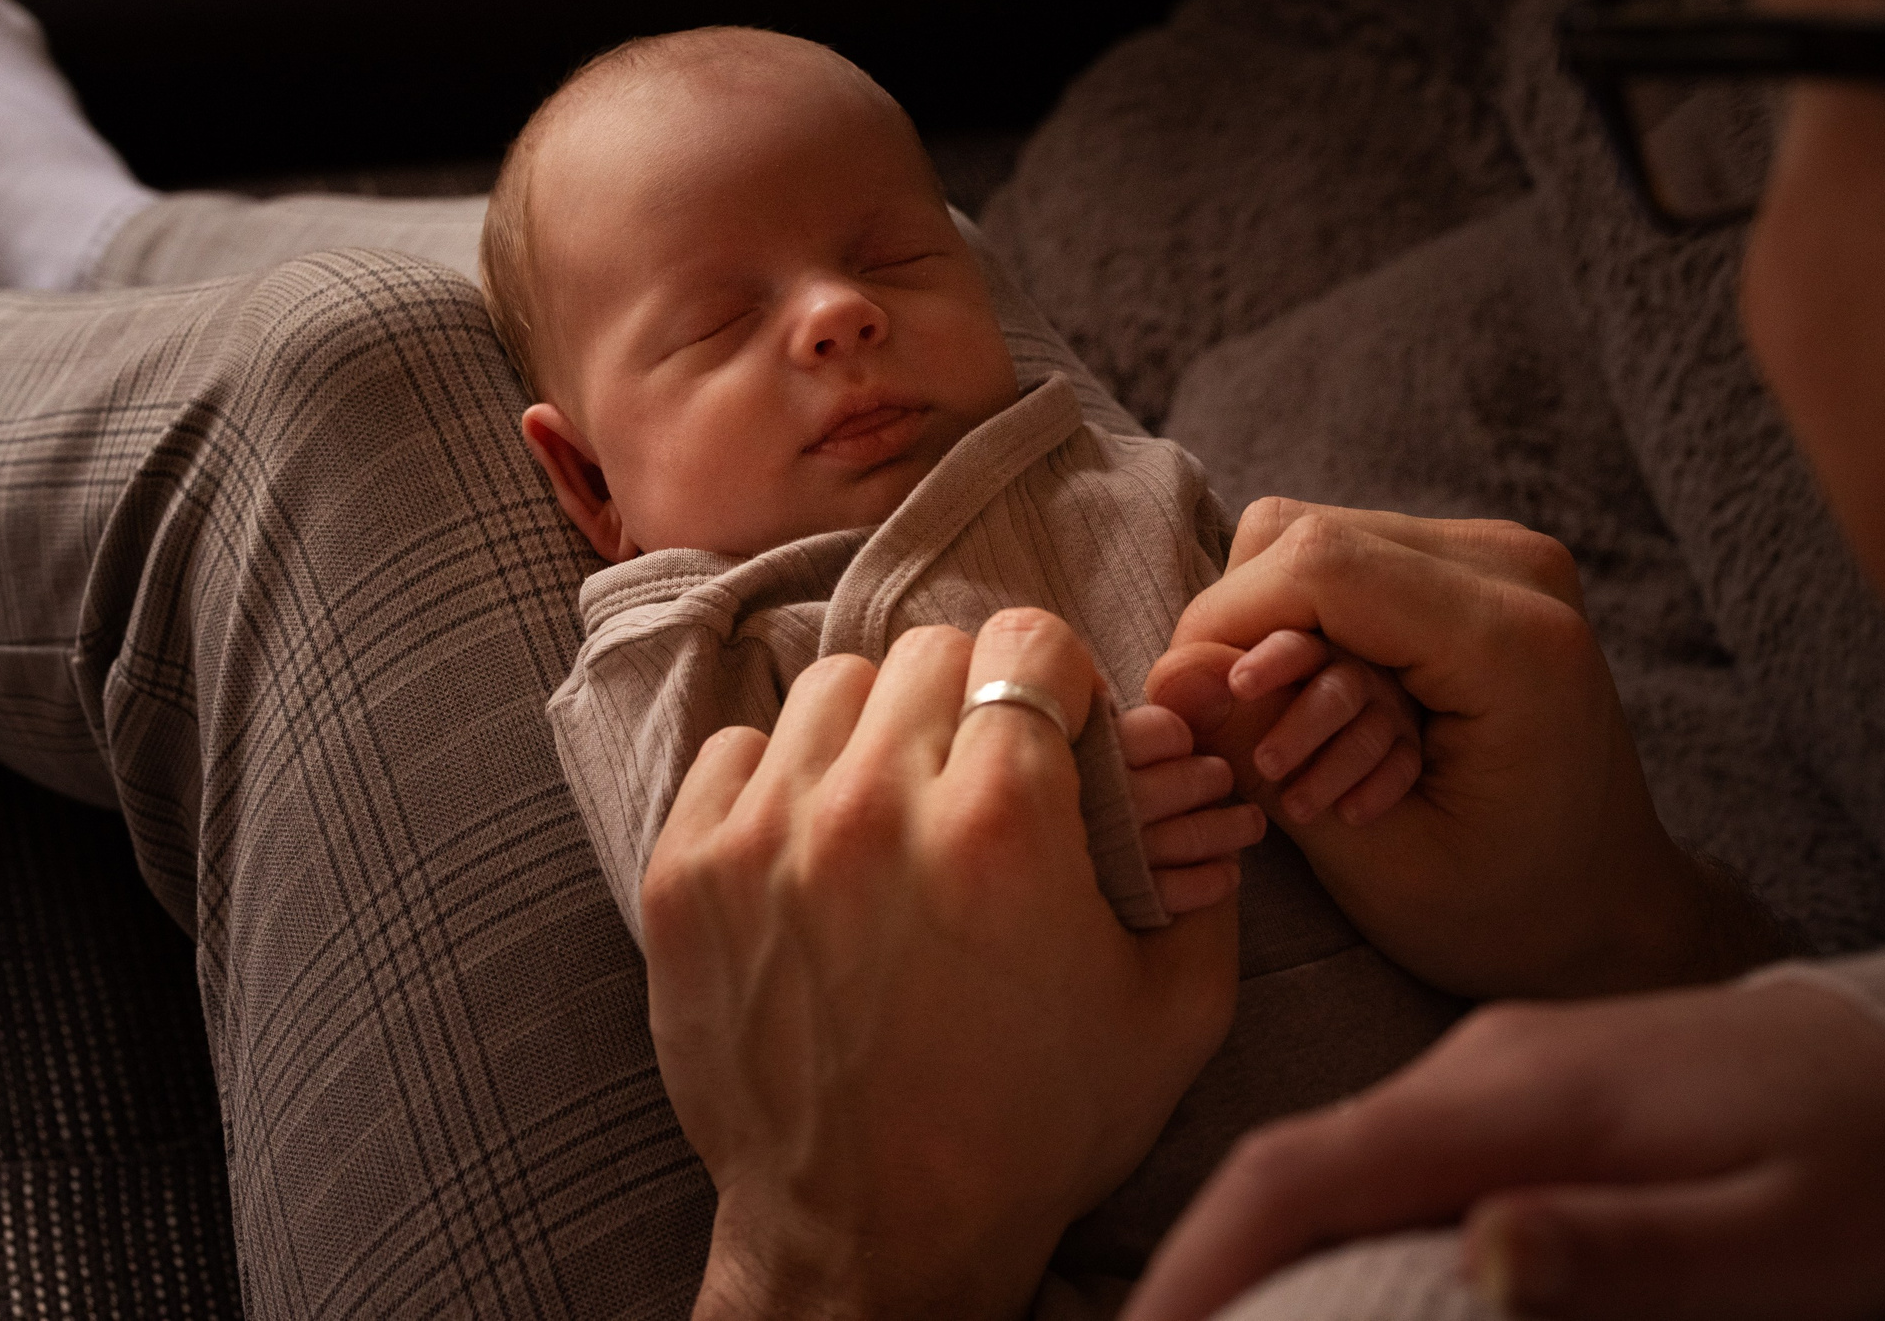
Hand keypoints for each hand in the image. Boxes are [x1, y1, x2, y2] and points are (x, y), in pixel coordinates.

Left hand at [642, 608, 1238, 1320]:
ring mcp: (764, 839)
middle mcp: (874, 810)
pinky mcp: (685, 878)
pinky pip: (735, 751)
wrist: (876, 1240)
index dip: (1058, 681)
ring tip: (896, 812)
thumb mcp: (1174, 1010)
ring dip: (875, 732)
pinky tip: (817, 848)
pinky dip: (781, 781)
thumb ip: (1199, 874)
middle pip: (929, 655)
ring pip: (828, 690)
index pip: (1028, 644)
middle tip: (983, 779)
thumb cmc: (1031, 1130)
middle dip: (973, 703)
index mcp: (1002, 824)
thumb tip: (1177, 782)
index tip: (1055, 732)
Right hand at [1125, 980, 1884, 1320]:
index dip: (1199, 1263)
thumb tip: (1472, 1258)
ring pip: (1338, 1158)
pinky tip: (1345, 1290)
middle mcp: (1484, 1064)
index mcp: (1521, 1099)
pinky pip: (1394, 1156)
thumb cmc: (1878, 1170)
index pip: (1301, 1171)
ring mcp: (1502, 1063)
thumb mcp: (1778, 1247)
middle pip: (1292, 1165)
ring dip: (1267, 1252)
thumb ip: (1622, 1256)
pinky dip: (1336, 1227)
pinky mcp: (1530, 1082)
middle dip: (1208, 1269)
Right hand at [1167, 499, 1785, 998]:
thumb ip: (1267, 756)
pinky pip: (1348, 557)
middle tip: (1259, 744)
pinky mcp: (1481, 563)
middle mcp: (1515, 570)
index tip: (1191, 709)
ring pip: (1314, 537)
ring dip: (1280, 630)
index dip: (1225, 623)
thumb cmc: (1508, 912)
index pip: (1320, 565)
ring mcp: (1503, 555)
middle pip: (1305, 535)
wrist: (1613, 907)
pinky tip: (1343, 708)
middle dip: (1246, 632)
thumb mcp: (1377, 862)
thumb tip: (1167, 674)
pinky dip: (1315, 626)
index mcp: (1512, 644)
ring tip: (1311, 737)